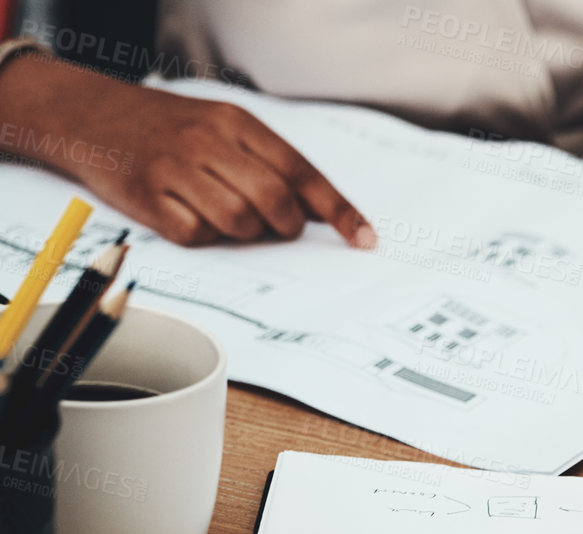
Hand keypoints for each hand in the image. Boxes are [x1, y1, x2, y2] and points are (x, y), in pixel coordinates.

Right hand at [0, 54, 372, 247]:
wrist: (90, 115)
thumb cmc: (170, 127)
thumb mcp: (222, 126)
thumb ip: (268, 162)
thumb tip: (317, 213)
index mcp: (237, 123)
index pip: (302, 171)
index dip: (338, 210)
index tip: (364, 239)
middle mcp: (208, 143)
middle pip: (274, 201)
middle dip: (287, 226)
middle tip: (279, 228)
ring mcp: (175, 170)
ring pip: (239, 222)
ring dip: (246, 233)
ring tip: (230, 218)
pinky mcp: (147, 198)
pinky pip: (197, 235)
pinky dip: (205, 236)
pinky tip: (193, 216)